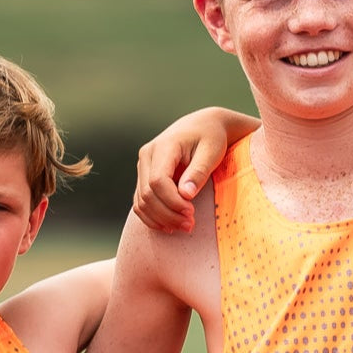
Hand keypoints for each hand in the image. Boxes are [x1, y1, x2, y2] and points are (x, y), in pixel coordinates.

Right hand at [133, 107, 256, 233]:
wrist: (204, 126)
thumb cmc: (211, 137)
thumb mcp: (211, 152)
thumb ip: (198, 172)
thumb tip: (186, 195)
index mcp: (162, 146)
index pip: (158, 181)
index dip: (172, 202)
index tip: (192, 213)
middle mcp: (147, 156)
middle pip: (147, 194)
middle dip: (168, 214)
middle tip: (190, 225)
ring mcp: (143, 167)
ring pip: (141, 201)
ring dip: (160, 219)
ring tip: (184, 227)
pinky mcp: (144, 177)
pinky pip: (141, 202)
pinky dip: (153, 217)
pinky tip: (170, 226)